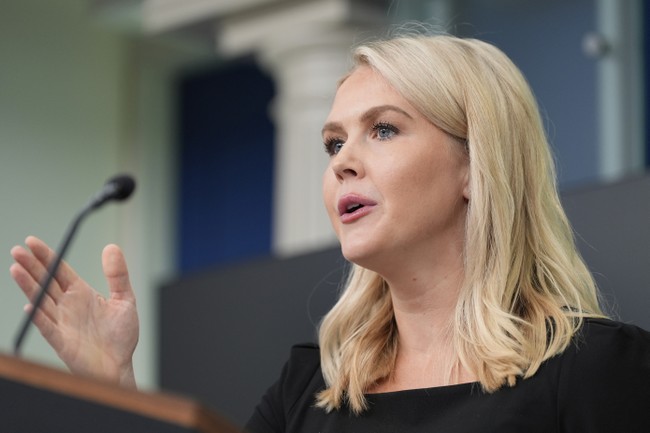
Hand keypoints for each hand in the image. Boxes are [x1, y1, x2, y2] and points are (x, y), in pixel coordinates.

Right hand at [10, 236, 138, 386]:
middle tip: (17, 250)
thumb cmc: (121, 335)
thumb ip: (118, 274)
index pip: (59, 270)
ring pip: (41, 300)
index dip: (46, 256)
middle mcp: (68, 305)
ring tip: (16, 268)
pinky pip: (47, 327)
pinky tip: (30, 305)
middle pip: (45, 281)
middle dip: (31, 266)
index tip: (31, 242)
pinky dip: (38, 317)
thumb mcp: (125, 299)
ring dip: (28, 286)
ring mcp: (62, 322)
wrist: (119, 366)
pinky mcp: (61, 341)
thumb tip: (112, 247)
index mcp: (81, 293)